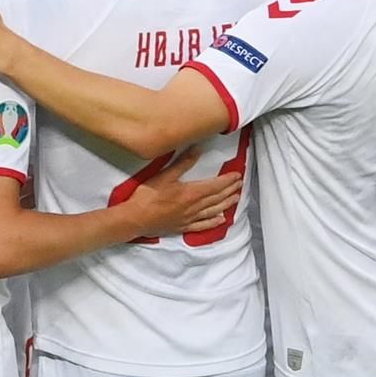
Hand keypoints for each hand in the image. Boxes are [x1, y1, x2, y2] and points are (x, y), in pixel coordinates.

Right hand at [123, 148, 243, 237]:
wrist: (135, 218)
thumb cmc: (147, 196)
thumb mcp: (164, 175)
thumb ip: (182, 163)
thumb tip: (197, 150)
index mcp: (190, 193)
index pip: (215, 185)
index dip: (227, 180)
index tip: (237, 176)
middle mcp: (193, 207)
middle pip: (217, 198)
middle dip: (230, 190)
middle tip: (240, 185)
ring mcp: (189, 218)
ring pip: (213, 211)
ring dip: (226, 204)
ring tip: (236, 198)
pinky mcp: (183, 227)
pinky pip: (202, 225)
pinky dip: (213, 222)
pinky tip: (221, 220)